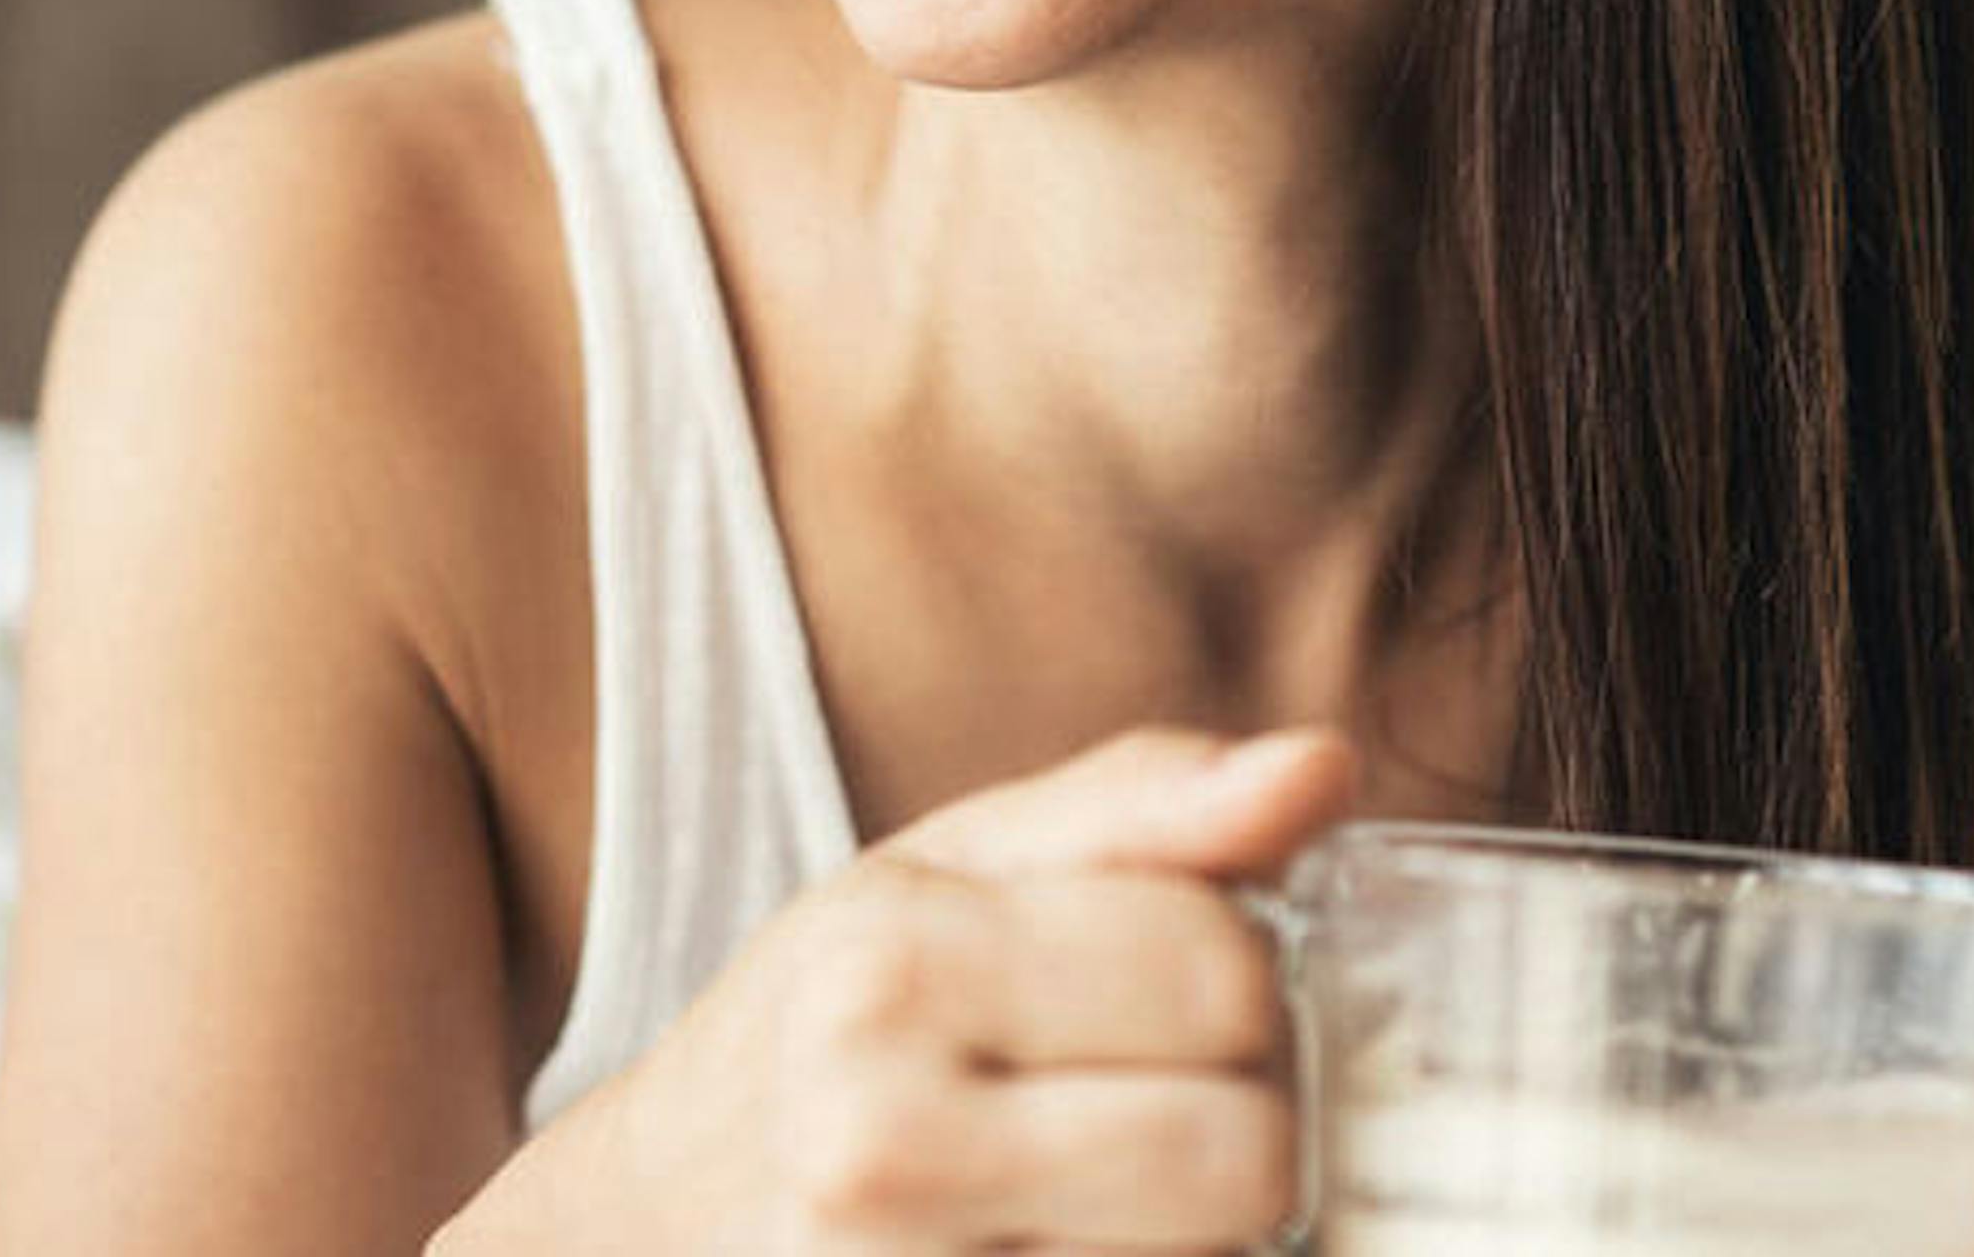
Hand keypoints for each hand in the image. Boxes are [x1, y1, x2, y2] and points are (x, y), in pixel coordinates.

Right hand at [566, 726, 1358, 1254]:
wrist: (649, 1214)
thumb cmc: (823, 1024)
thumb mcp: (947, 870)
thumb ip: (1140, 807)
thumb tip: (1324, 764)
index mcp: (888, 961)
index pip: (1224, 968)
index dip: (1236, 975)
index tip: (1164, 990)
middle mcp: (881, 1136)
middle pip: (1244, 1149)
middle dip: (1236, 1119)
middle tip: (1147, 1100)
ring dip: (1196, 1225)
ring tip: (1101, 1182)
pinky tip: (1068, 1240)